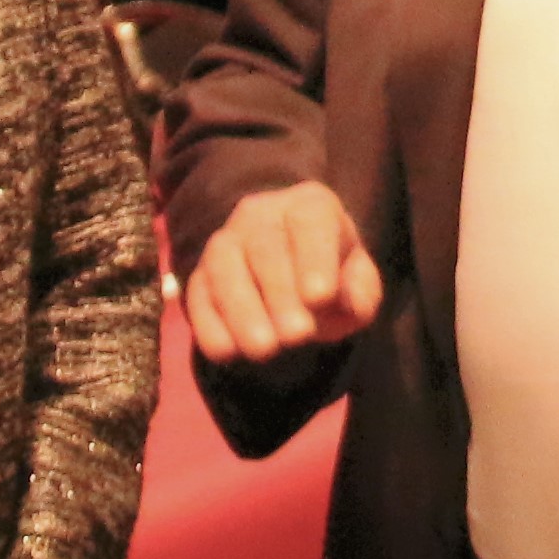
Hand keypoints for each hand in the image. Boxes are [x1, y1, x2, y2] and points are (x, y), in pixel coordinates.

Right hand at [189, 181, 382, 365]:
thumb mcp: (359, 281)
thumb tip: (349, 304)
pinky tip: (228, 352)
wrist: (293, 275)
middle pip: (264, 246)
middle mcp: (261, 215)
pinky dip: (209, 324)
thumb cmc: (333, 275)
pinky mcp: (200, 276)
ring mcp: (225, 242)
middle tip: (297, 335)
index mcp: (310, 206)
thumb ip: (361, 292)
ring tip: (264, 349)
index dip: (315, 258)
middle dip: (280, 293)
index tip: (320, 298)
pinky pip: (198, 294)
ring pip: (223, 266)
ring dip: (242, 310)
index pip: (310, 221)